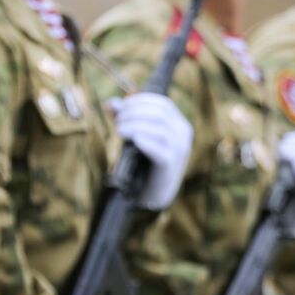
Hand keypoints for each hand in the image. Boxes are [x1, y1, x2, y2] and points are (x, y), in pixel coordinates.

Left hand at [115, 92, 191, 209]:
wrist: (154, 193)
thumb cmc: (145, 162)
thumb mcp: (138, 137)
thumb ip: (127, 118)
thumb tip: (111, 103)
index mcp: (179, 124)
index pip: (164, 104)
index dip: (142, 101)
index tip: (122, 107)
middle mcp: (183, 134)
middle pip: (160, 114)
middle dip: (135, 113)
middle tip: (117, 121)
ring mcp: (179, 149)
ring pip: (159, 129)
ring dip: (135, 126)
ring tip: (119, 131)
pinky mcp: (171, 164)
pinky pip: (158, 149)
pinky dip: (144, 141)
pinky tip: (133, 141)